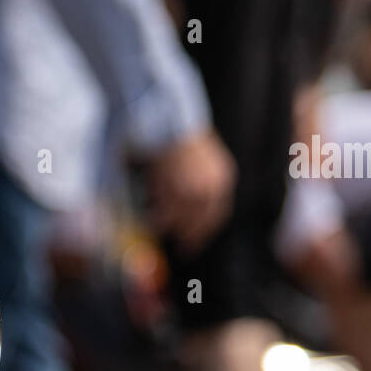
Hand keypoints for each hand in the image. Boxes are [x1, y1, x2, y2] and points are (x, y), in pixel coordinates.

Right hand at [145, 129, 235, 254]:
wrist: (168, 122)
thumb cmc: (179, 134)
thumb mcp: (203, 159)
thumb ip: (203, 181)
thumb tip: (191, 203)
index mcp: (223, 180)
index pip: (217, 215)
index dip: (205, 231)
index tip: (195, 241)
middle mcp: (212, 190)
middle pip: (200, 224)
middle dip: (190, 238)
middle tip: (182, 248)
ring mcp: (193, 193)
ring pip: (179, 222)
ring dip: (167, 225)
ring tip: (155, 224)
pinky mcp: (173, 194)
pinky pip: (164, 215)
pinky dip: (155, 217)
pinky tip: (148, 214)